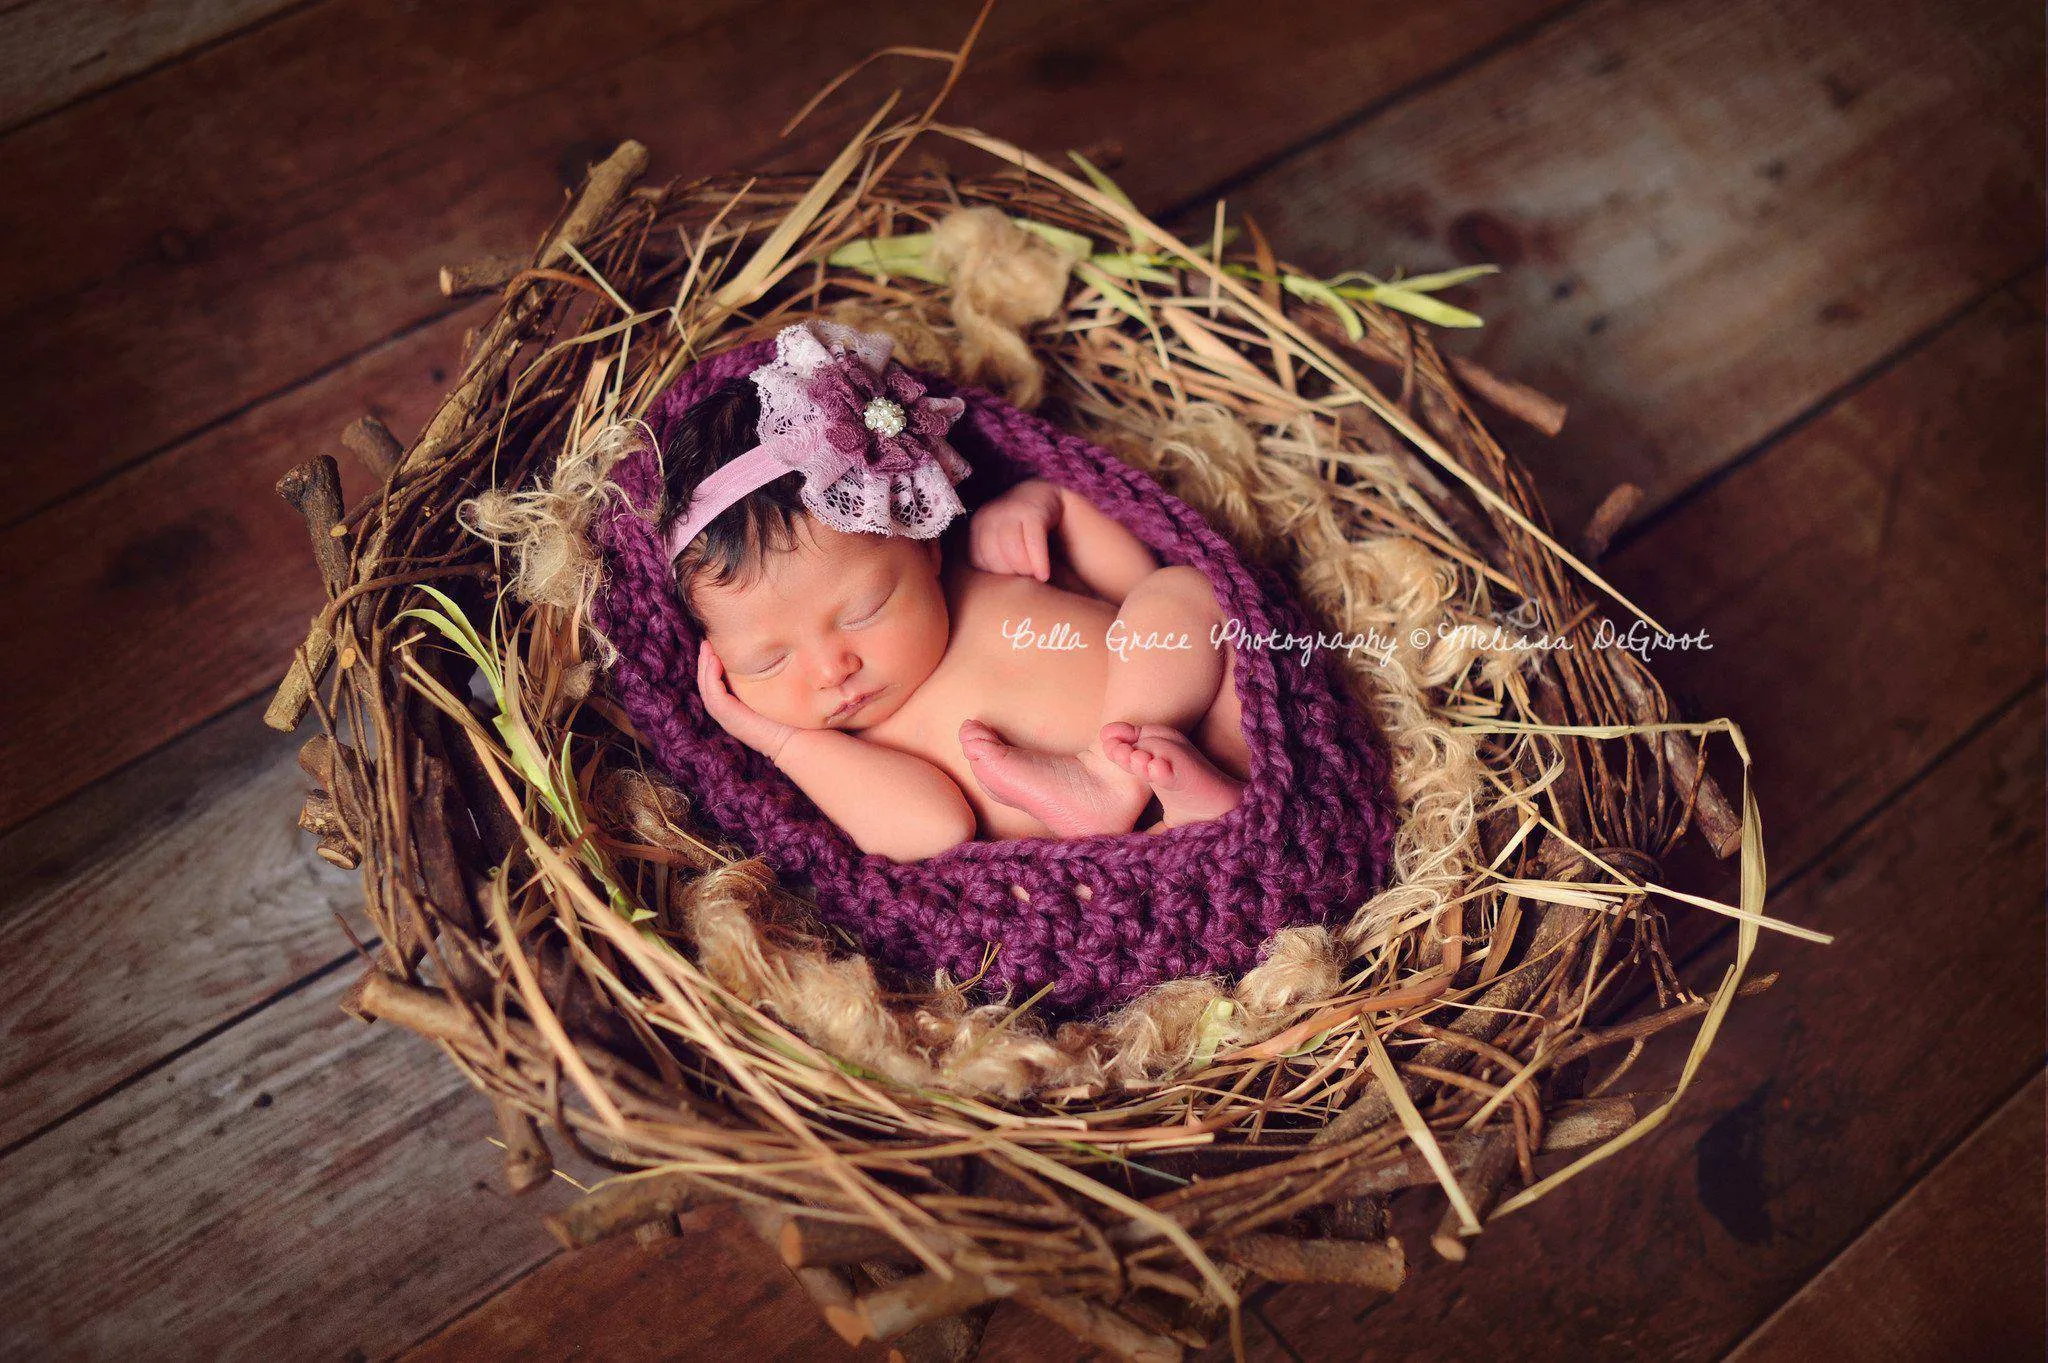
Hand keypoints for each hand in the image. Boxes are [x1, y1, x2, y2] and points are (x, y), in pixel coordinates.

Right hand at [696, 639, 795, 761]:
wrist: (797, 737)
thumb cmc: (791, 714)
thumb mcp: (776, 688)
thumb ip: (767, 673)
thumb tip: (769, 648)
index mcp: (735, 704)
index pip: (715, 681)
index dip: (712, 662)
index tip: (716, 641)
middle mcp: (728, 711)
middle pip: (707, 682)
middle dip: (704, 660)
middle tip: (706, 640)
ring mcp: (727, 716)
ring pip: (706, 688)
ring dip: (704, 666)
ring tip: (706, 646)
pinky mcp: (730, 718)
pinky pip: (714, 695)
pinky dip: (711, 677)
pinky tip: (715, 660)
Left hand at [968, 479, 1060, 581]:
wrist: (1042, 497)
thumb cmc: (1019, 529)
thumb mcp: (998, 540)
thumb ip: (989, 558)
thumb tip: (984, 593)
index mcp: (977, 525)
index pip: (980, 562)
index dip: (997, 576)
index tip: (1011, 580)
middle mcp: (990, 515)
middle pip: (996, 558)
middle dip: (1012, 574)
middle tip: (1026, 580)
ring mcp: (1011, 510)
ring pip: (1013, 552)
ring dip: (1025, 570)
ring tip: (1035, 577)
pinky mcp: (1033, 511)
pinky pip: (1033, 543)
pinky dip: (1039, 563)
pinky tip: (1044, 575)